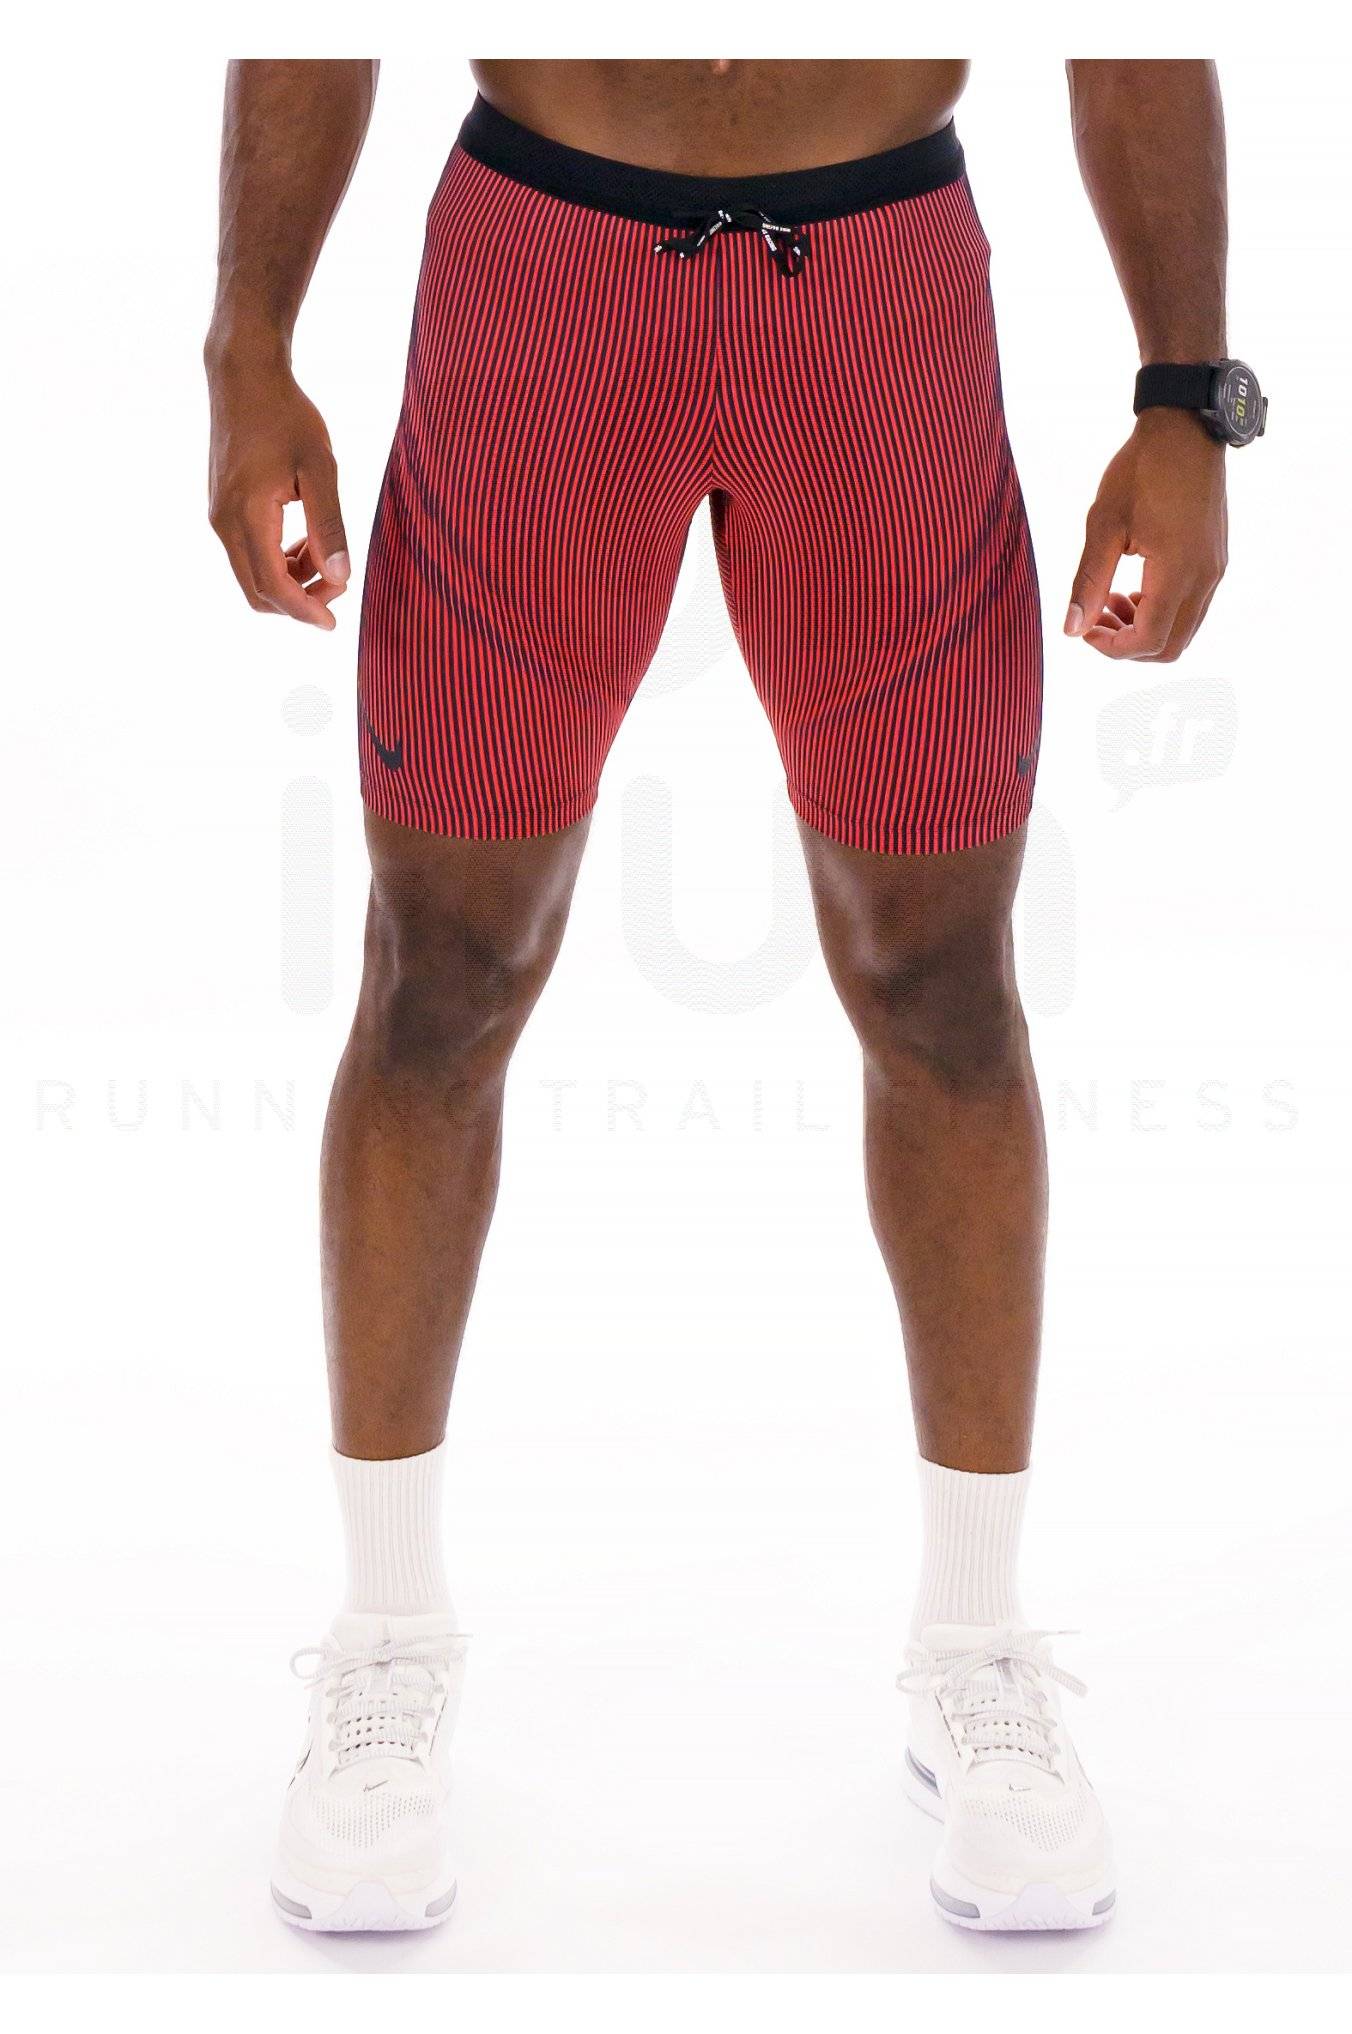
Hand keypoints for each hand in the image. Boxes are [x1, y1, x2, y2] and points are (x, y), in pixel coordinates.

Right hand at [207, 343, 349, 628]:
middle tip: (338, 588)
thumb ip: (330, 526)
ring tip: (325, 557)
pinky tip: (305, 541)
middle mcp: (223, 522)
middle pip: (257, 592)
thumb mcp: (320, 469)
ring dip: (290, 580)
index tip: (334, 625)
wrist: (244, 375)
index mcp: (247, 515)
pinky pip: (247, 553)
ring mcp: (217, 516)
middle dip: (299, 602)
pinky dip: (278, 561)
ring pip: (252, 575)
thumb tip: (341, 578)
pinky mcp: (221, 508)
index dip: (305, 611)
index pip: (274, 586)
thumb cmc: (287, 415)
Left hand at [1065, 409, 1226, 661]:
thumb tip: (1070, 630)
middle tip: (1096, 618)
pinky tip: (1134, 588)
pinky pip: (1192, 608)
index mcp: (1177, 572)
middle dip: (1128, 646)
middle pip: (1169, 648)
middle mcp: (1205, 578)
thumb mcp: (1103, 525)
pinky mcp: (1215, 559)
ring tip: (1110, 600)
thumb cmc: (1141, 470)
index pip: (1147, 641)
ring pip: (1183, 631)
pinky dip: (1162, 613)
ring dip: (1145, 629)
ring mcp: (1215, 569)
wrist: (1185, 426)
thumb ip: (1087, 582)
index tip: (1084, 629)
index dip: (1111, 648)